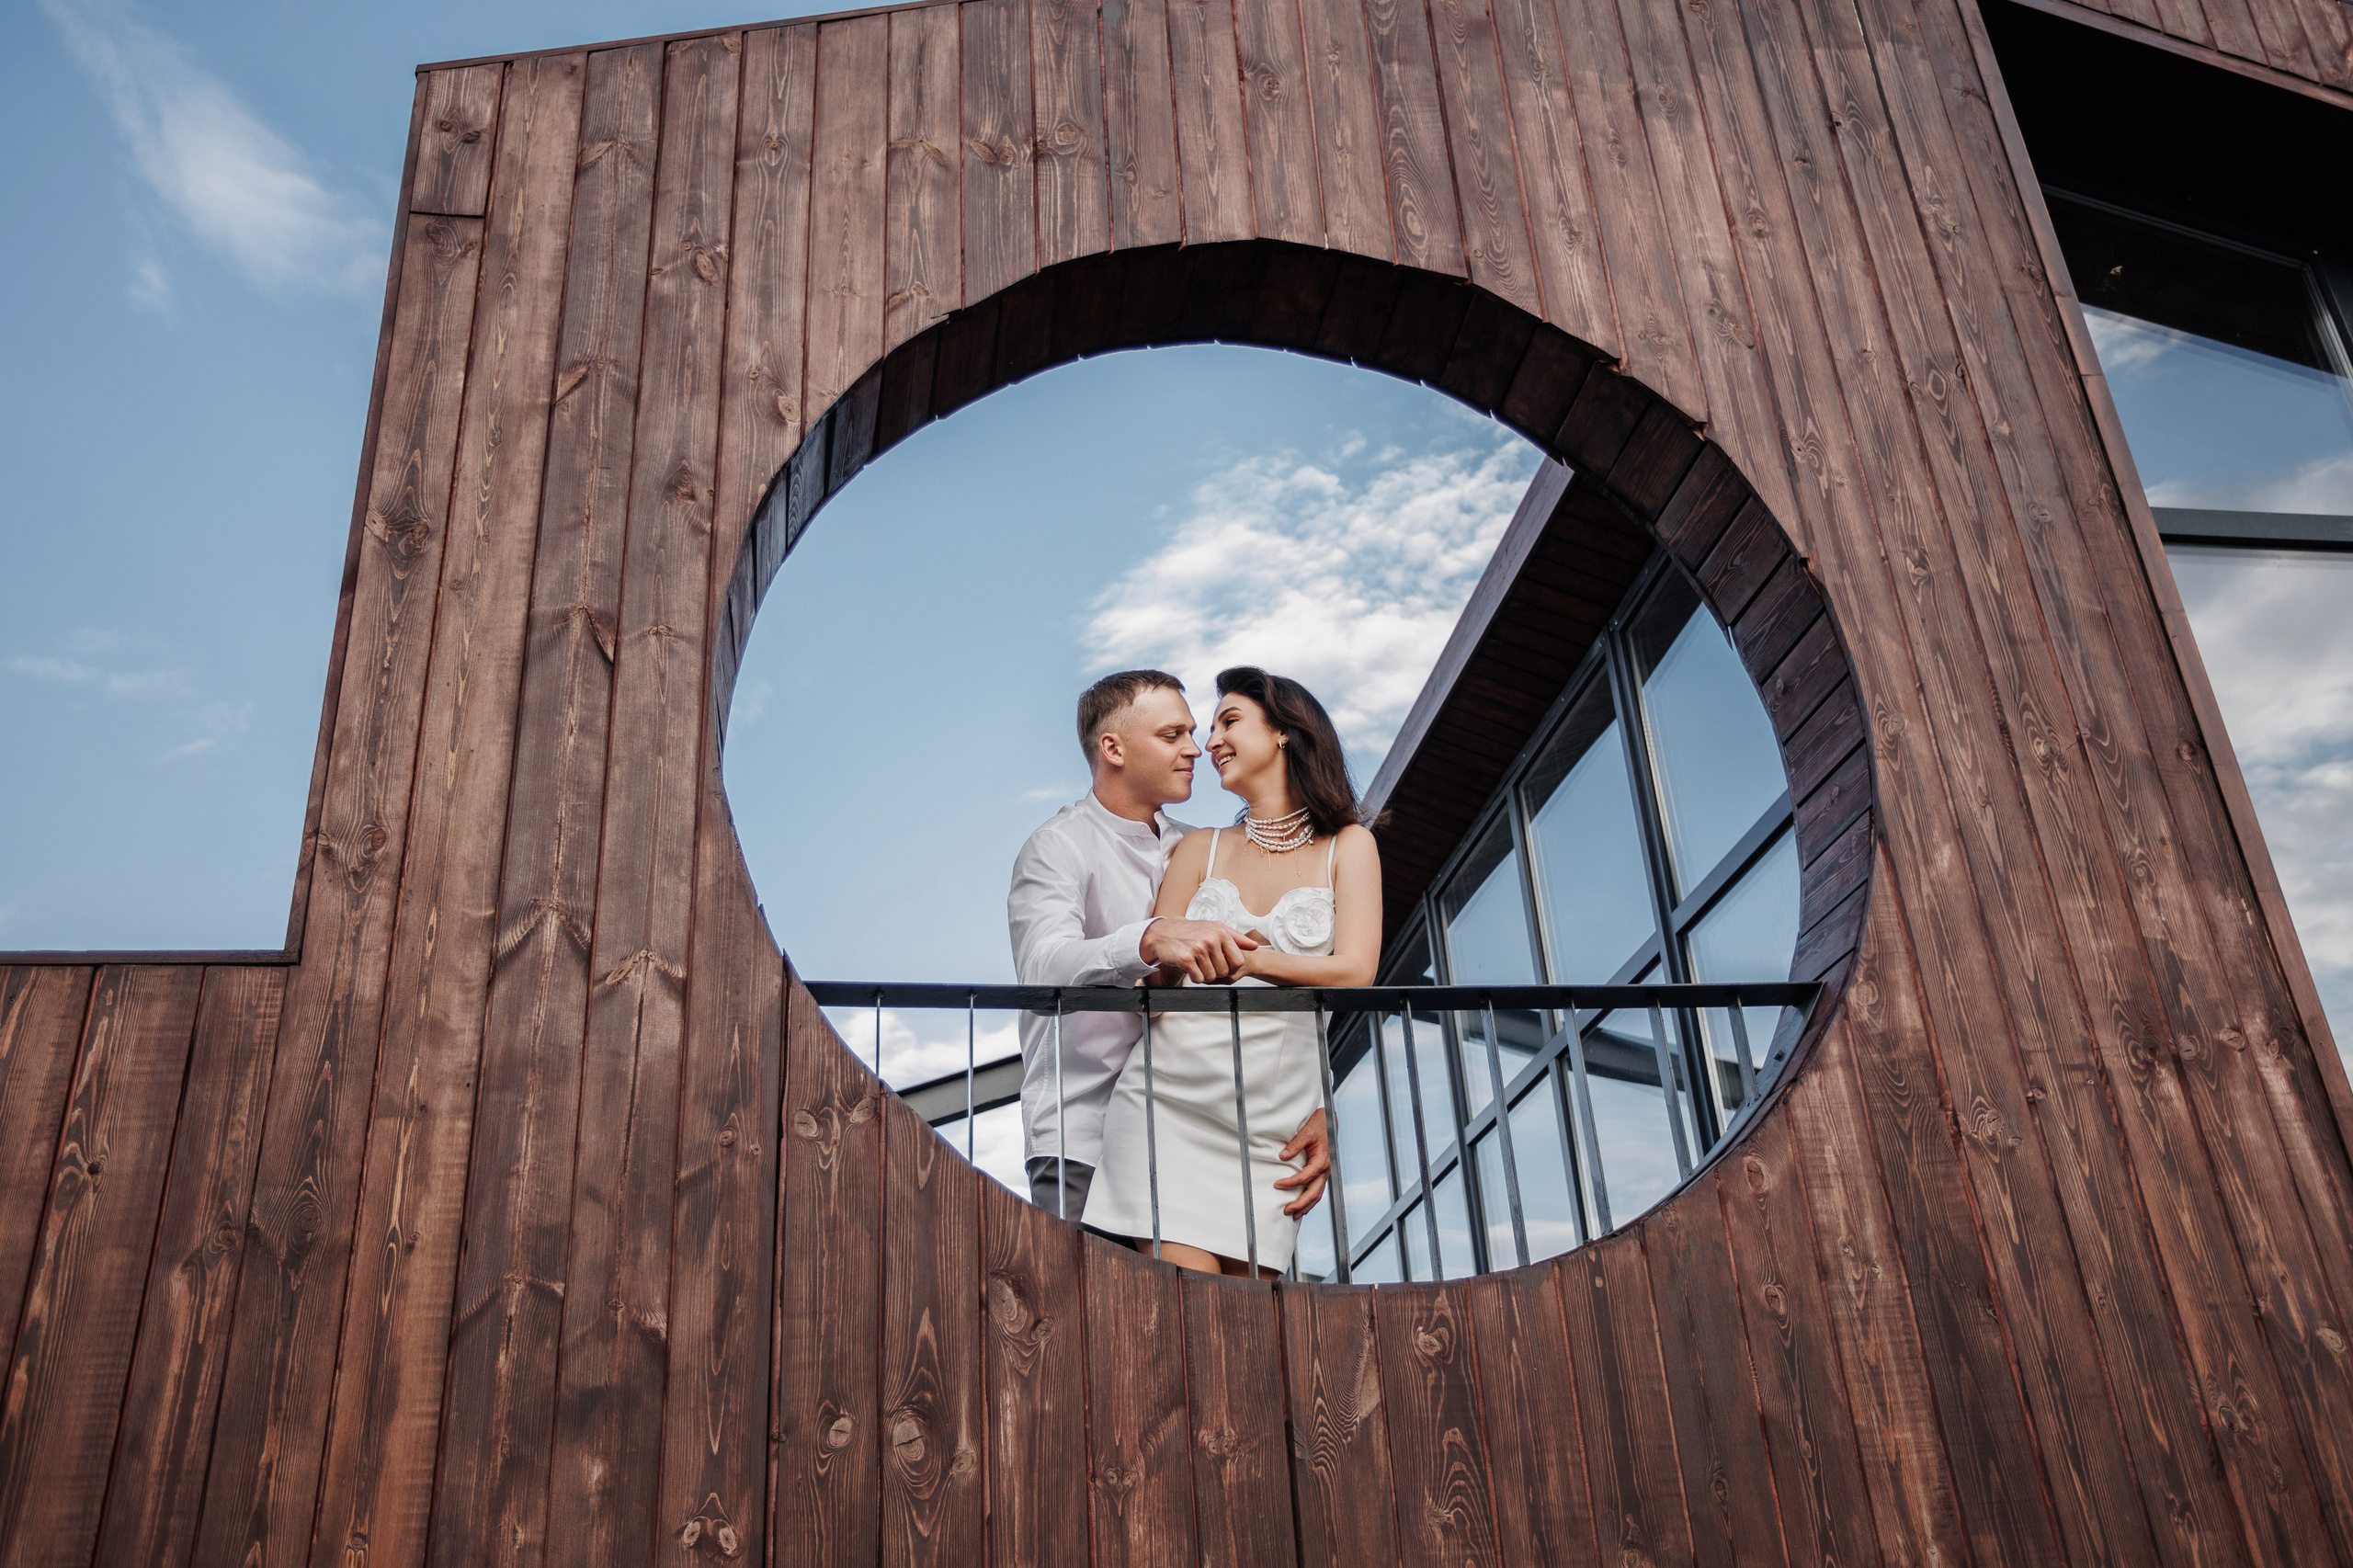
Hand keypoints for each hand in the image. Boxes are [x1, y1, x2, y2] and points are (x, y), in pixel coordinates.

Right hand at [1140, 918, 1258, 983]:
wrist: (1163, 933)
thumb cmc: (1190, 931)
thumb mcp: (1215, 929)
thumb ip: (1236, 938)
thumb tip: (1254, 946)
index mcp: (1221, 932)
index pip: (1238, 961)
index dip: (1230, 966)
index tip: (1220, 961)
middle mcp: (1211, 939)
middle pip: (1224, 971)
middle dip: (1215, 971)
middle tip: (1204, 962)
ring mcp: (1198, 949)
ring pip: (1211, 977)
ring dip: (1203, 974)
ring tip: (1196, 962)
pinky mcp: (1186, 959)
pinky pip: (1198, 979)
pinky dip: (1194, 977)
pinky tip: (1189, 966)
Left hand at [1274, 1108, 1329, 1215]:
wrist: (1330, 1121)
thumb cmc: (1320, 1125)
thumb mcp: (1306, 1132)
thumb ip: (1295, 1145)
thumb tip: (1282, 1156)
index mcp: (1322, 1161)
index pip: (1305, 1177)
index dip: (1290, 1183)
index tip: (1277, 1185)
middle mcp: (1325, 1169)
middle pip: (1314, 1193)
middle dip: (1300, 1204)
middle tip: (1287, 1210)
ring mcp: (1325, 1172)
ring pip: (1317, 1194)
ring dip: (1306, 1205)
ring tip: (1294, 1214)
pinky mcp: (1322, 1171)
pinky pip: (1317, 1189)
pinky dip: (1310, 1198)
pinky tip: (1303, 1204)